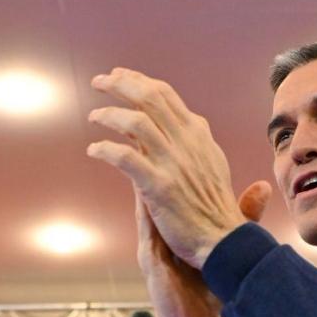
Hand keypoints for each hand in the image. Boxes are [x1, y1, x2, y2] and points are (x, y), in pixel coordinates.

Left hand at [88, 67, 270, 270]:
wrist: (223, 240)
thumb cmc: (215, 207)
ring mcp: (173, 163)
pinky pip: (125, 157)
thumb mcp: (211, 163)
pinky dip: (105, 149)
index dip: (138, 81)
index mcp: (197, 134)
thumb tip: (179, 121)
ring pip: (135, 122)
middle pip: (149, 97)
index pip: (164, 94)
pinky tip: (94, 150)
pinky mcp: (159, 186)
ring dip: (108, 114)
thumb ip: (192, 140)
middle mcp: (186, 142)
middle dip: (120, 83)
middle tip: (99, 81)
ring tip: (93, 116)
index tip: (120, 76)